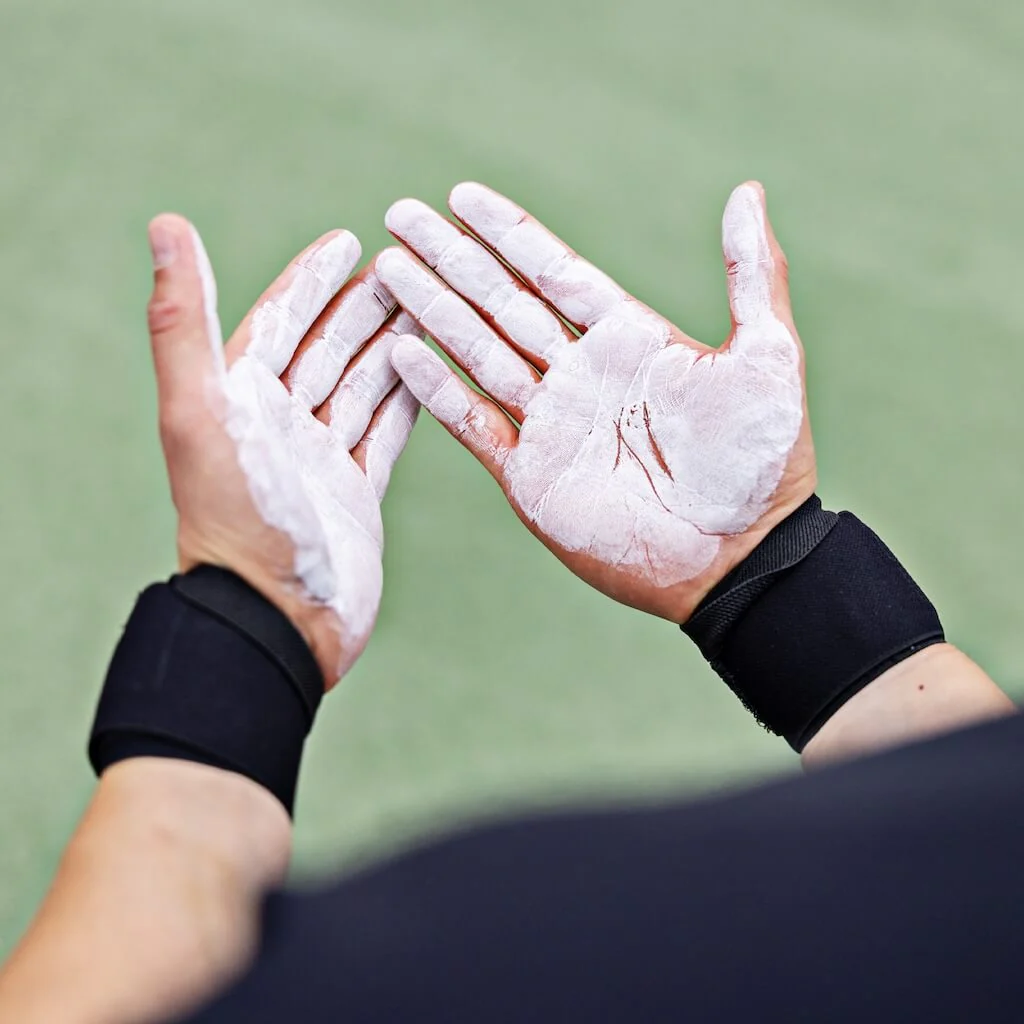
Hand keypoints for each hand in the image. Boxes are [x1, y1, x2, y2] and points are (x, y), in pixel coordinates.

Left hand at [146, 216, 418, 684]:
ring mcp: (320, 459)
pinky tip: (429, 374)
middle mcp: (279, 425)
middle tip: (405, 267)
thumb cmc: (239, 518)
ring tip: (426, 311)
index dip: (310, 279)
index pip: (280, 321)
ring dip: (390, 346)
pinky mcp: (355, 492)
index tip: (346, 240)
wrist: (280, 617)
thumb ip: (184, 322)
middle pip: (327, 348)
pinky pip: (385, 433)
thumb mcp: (203, 410)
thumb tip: (166, 225)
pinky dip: (407, 401)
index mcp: (240, 399)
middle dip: (363, 306)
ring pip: (361, 386)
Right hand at [375, 182, 813, 623]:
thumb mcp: (768, 356)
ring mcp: (552, 424)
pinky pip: (474, 424)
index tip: (461, 197)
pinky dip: (438, 392)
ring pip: (478, 353)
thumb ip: (752, 273)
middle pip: (501, 302)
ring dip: (433, 311)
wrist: (741, 558)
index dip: (507, 233)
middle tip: (400, 216)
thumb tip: (748, 189)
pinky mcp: (531, 476)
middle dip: (451, 260)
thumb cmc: (762, 462)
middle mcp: (580, 373)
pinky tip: (403, 354)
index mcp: (627, 338)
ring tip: (390, 270)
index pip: (553, 271)